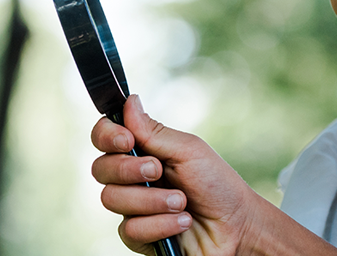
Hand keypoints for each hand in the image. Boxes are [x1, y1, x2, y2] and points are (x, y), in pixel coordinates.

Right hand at [91, 95, 336, 255]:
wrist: (236, 227)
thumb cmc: (216, 184)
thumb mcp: (188, 150)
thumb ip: (154, 131)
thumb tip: (130, 101)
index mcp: (143, 150)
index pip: (104, 137)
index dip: (107, 136)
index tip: (127, 140)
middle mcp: (132, 177)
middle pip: (100, 169)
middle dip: (129, 169)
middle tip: (159, 170)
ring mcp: (133, 207)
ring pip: (112, 199)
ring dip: (151, 199)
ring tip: (181, 202)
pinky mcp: (139, 236)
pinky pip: (129, 229)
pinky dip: (160, 224)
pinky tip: (182, 222)